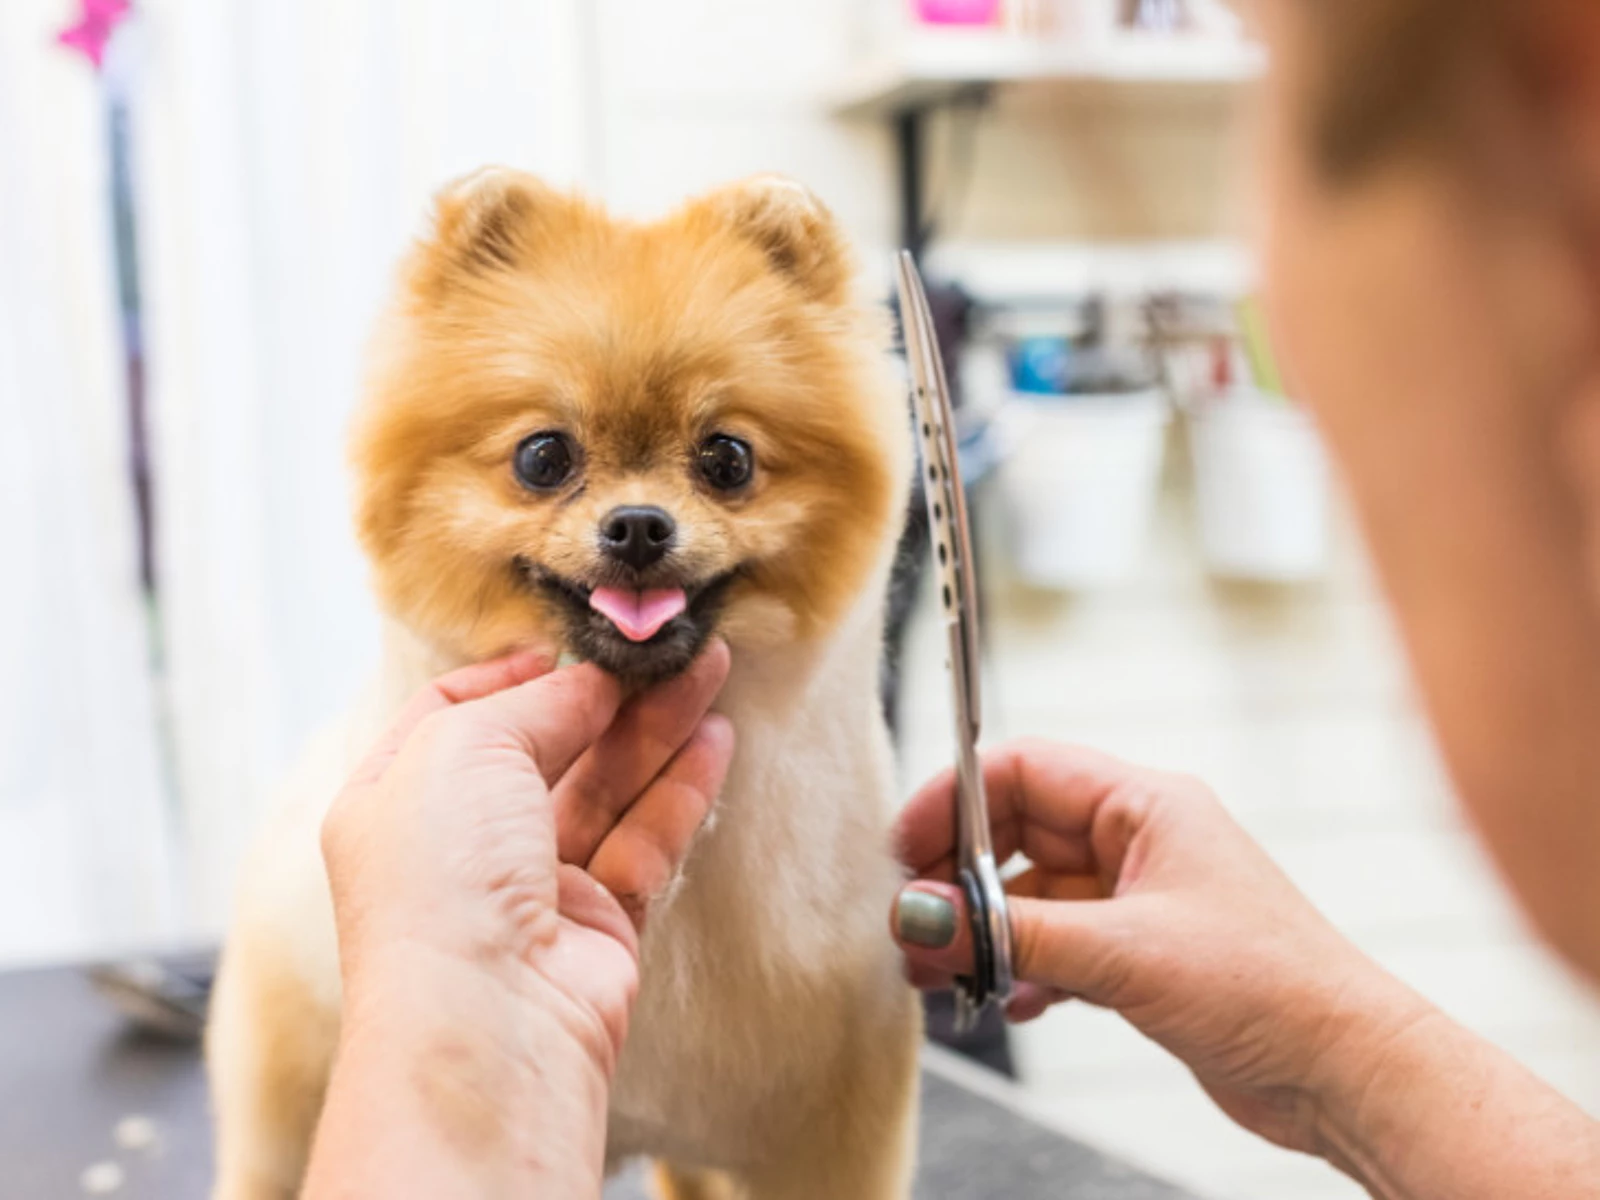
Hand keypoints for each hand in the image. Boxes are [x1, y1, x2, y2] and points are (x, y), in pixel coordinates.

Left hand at [322, 642, 732, 1076]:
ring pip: (604, 789)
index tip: (571, 642)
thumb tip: (590, 679)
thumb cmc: (442, 878)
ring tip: (711, 669)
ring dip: (657, 729)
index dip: (512, 674)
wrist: (487, 1024)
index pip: (453, 714)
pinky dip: (679, 792)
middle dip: (608, 694)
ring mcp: (529, 886)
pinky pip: (643, 842)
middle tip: (672, 648)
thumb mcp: (466, 747)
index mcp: (396, 797)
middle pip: (546, 746)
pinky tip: (715, 742)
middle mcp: (459, 842)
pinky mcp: (596, 924)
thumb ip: (536, 703)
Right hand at [891, 739, 1427, 1155]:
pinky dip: (1023, 968)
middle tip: (916, 927)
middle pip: (1016, 833)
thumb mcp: (1123, 953)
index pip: (1023, 771)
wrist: (1341, 1070)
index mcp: (1144, 805)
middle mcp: (1137, 840)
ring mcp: (1138, 898)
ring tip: (940, 973)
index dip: (955, 801)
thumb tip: (926, 915)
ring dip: (983, 931)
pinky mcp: (1140, 954)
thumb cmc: (1267, 988)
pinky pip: (1055, 943)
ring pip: (1031, 895)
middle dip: (959, 879)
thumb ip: (1014, 931)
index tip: (907, 851)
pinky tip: (1008, 1002)